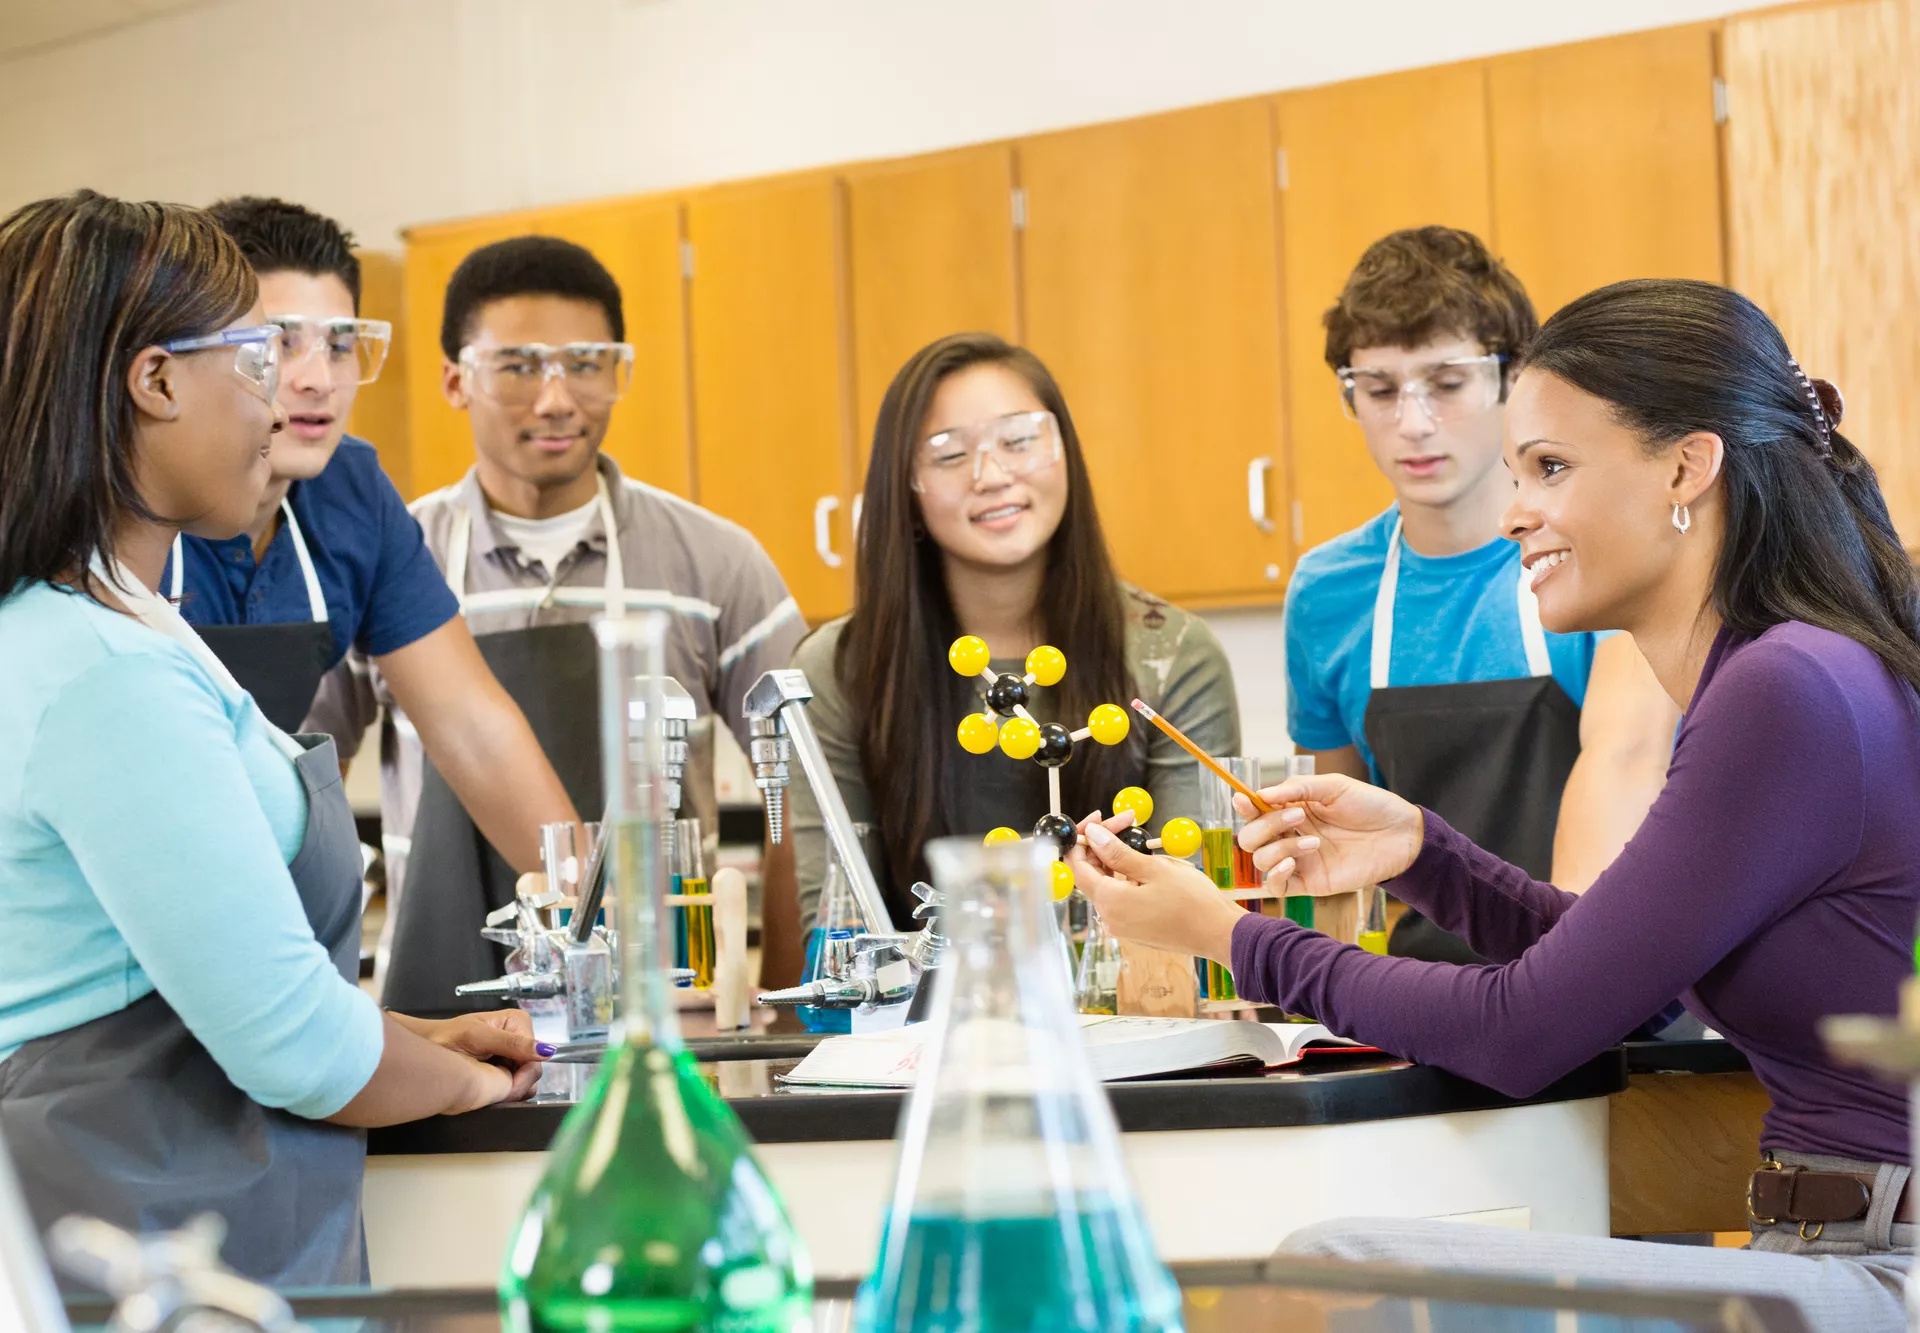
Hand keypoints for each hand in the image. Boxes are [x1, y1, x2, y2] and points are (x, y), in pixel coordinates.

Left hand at [397, 1009, 552, 1108]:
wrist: (426, 1049)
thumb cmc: (445, 1037)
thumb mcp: (477, 1036)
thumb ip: (512, 1043)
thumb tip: (546, 1050)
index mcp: (517, 1022)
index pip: (537, 1056)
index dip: (523, 1074)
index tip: (505, 1085)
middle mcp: (519, 1037)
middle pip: (533, 1069)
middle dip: (515, 1082)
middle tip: (492, 1086)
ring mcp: (513, 1055)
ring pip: (527, 1081)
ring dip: (510, 1088)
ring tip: (487, 1083)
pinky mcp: (506, 1070)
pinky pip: (517, 1086)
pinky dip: (505, 1091)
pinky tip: (490, 1087)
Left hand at [1067, 811, 1244, 963]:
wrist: (1220, 934)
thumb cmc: (1193, 901)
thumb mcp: (1155, 869)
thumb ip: (1117, 853)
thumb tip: (1091, 835)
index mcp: (1110, 902)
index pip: (1077, 866)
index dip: (1082, 839)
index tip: (1099, 818)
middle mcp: (1109, 917)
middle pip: (1091, 873)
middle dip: (1103, 844)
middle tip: (1126, 820)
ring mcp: (1122, 926)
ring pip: (1106, 883)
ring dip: (1116, 858)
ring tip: (1139, 837)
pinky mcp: (1135, 928)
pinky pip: (1120, 897)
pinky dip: (1126, 876)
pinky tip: (1144, 862)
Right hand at [1234, 774, 1423, 897]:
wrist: (1401, 835)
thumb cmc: (1371, 806)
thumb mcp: (1334, 786)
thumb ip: (1297, 788)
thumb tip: (1260, 795)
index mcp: (1292, 809)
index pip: (1255, 811)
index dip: (1245, 806)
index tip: (1244, 800)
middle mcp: (1290, 835)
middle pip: (1251, 837)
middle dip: (1265, 825)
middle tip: (1298, 816)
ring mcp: (1299, 860)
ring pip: (1261, 860)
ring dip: (1279, 847)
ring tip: (1313, 841)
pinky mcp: (1311, 882)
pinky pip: (1277, 886)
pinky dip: (1276, 875)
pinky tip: (1292, 862)